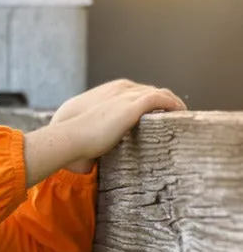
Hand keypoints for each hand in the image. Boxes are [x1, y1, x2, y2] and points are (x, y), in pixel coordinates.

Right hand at [50, 78, 186, 161]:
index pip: (139, 92)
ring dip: (172, 102)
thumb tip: (91, 162)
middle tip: (175, 115)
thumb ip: (99, 135)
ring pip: (160, 93)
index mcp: (111, 92)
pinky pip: (161, 99)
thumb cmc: (74, 141)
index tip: (159, 114)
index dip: (151, 102)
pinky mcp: (134, 105)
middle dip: (165, 100)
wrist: (69, 137)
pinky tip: (181, 114)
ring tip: (182, 115)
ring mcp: (128, 95)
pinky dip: (173, 105)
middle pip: (152, 90)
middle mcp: (122, 89)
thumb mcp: (90, 133)